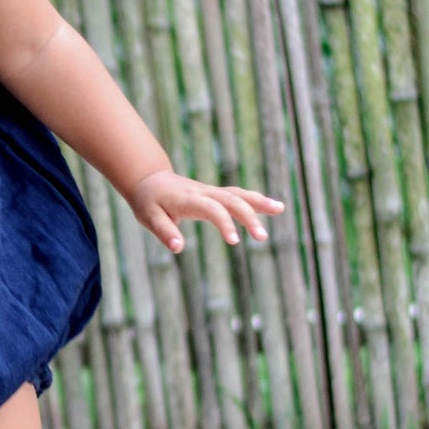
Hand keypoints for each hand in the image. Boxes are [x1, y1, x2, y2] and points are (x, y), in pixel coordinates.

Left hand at [128, 170, 283, 252]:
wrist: (149, 180)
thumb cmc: (148, 202)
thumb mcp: (149, 218)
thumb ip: (164, 232)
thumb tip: (178, 248)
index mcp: (189, 200)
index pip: (212, 209)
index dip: (225, 223)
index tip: (235, 242)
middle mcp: (203, 193)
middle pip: (231, 200)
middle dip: (249, 216)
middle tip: (262, 237)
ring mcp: (211, 192)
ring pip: (238, 194)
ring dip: (259, 202)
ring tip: (280, 209)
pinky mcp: (215, 194)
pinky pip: (238, 195)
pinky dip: (255, 200)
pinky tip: (273, 207)